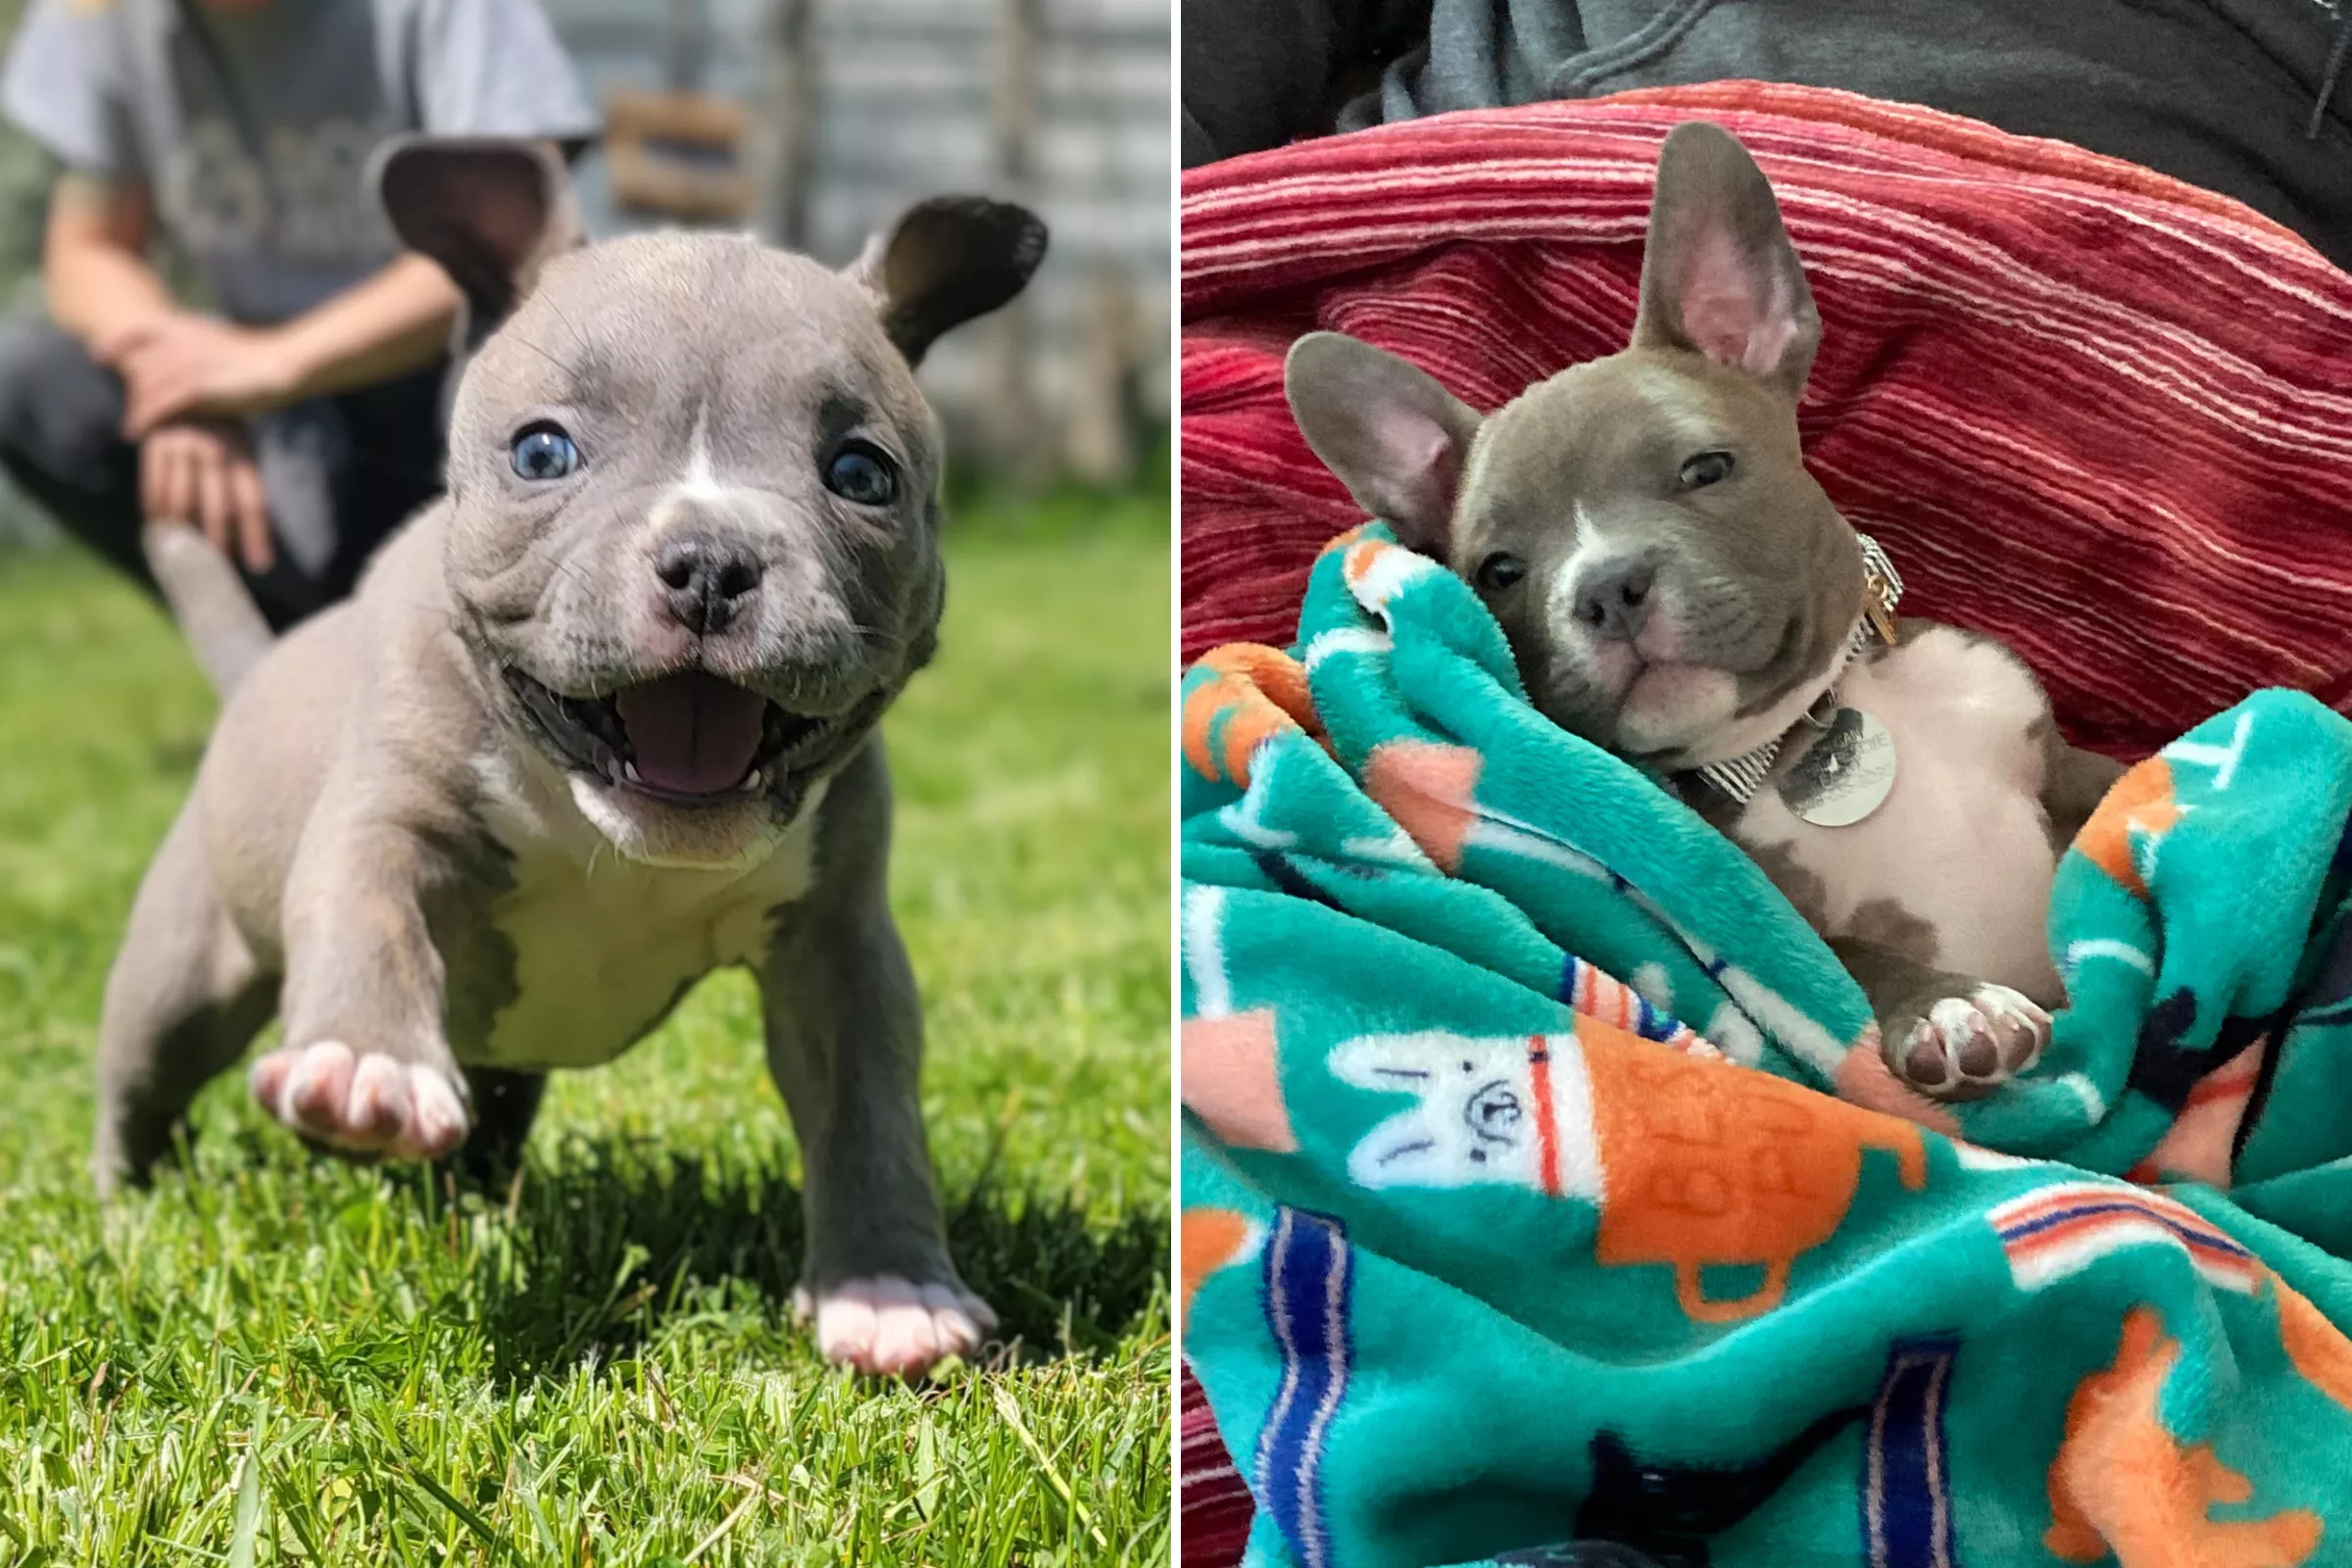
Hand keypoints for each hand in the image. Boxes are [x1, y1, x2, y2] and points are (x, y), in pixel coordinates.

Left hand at [96, 313, 301, 438]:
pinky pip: (159, 404)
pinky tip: (136, 432)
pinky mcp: (197, 386)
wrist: (284, 365)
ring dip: (134, 409)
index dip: (114, 342)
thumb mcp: (222, 347)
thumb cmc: (260, 362)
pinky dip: (143, 419)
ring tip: (130, 428)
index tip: (100, 358)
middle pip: (139, 365)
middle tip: (129, 411)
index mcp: (188, 327)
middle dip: (130, 389)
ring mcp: (188, 362)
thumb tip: (183, 367)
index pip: (138, 329)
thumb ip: (197, 352)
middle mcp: (181, 341)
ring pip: (145, 386)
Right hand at [140, 420, 272, 573]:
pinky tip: (159, 530)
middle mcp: (214, 451)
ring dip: (183, 532)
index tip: (259, 565)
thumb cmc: (220, 425)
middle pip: (218, 508)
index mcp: (241, 454)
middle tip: (219, 569)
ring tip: (185, 557)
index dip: (256, 535)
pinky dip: (156, 512)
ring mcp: (182, 447)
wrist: (181, 381)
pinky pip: (153, 486)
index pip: (251, 502)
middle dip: (220, 542)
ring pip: (182, 501)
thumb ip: (243, 483)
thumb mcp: (240, 445)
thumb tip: (249, 532)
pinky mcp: (154, 445)